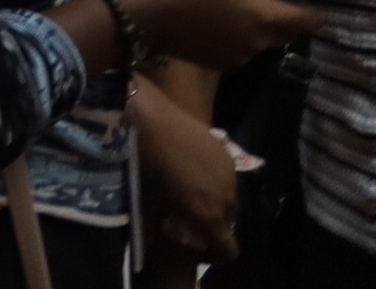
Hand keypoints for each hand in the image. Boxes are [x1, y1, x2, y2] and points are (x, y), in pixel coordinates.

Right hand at [118, 0, 318, 70]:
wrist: (138, 17)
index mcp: (261, 17)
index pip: (304, 20)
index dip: (314, 14)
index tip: (314, 5)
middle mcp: (256, 43)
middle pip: (285, 34)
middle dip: (287, 20)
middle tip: (275, 1)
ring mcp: (237, 57)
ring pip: (262, 43)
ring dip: (261, 29)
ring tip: (241, 9)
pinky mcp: (218, 63)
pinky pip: (242, 50)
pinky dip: (240, 38)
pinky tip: (220, 23)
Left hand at [135, 85, 240, 268]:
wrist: (150, 120)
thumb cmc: (144, 165)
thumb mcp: (147, 203)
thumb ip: (156, 227)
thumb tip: (154, 239)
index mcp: (210, 218)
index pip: (228, 251)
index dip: (214, 255)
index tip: (196, 247)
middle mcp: (227, 200)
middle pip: (227, 224)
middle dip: (211, 225)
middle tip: (187, 215)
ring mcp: (230, 175)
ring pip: (229, 199)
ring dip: (214, 201)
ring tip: (189, 188)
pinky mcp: (227, 152)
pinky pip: (226, 176)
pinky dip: (214, 179)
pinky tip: (192, 166)